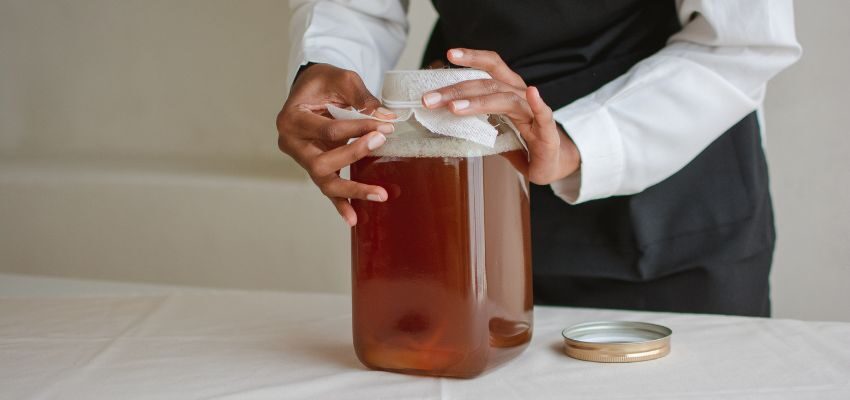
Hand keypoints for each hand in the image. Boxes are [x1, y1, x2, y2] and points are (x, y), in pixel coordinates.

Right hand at [276, 63, 395, 225]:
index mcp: (291, 119)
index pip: (328, 130)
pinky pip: (328, 190)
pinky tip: (354, 218)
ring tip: (380, 194)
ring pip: (325, 182)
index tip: (385, 126)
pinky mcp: (315, 168)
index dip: (358, 129)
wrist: (312, 89)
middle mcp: (292, 144)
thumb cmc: (323, 82)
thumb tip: (386, 120)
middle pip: (322, 162)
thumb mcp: (341, 78)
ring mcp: (302, 159)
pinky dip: (341, 204)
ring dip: (353, 189)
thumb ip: (362, 98)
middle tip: (380, 142)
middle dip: (354, 154)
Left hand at [421, 49, 580, 184]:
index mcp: (508, 91)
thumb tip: (443, 115)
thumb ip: (474, 121)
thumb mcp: (493, 129)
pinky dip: (539, 104)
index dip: (472, 58)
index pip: (491, 67)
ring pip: (506, 99)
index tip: (449, 54)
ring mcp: (534, 113)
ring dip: (478, 102)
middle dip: (456, 90)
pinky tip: (533, 93)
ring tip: (454, 108)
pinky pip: (544, 115)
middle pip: (489, 84)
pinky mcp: (548, 133)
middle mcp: (521, 96)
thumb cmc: (521, 144)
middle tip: (430, 99)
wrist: (552, 163)